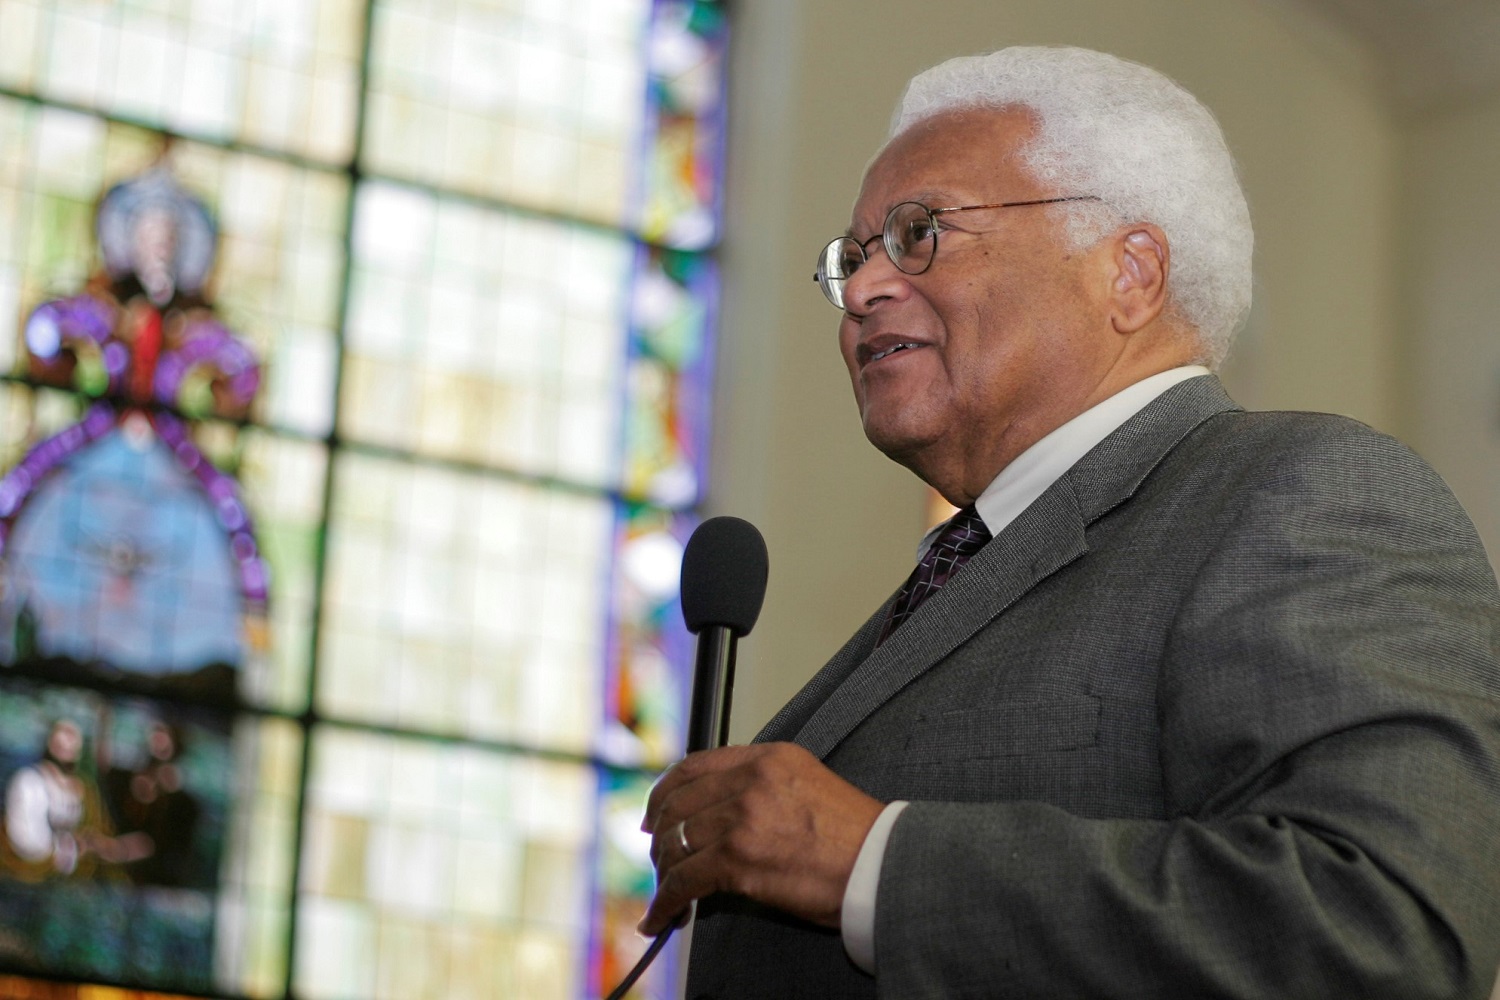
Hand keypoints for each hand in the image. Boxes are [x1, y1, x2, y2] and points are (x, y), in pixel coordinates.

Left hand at [638, 742, 883, 935]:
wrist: (880, 864)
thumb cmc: (853, 836)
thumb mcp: (807, 785)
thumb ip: (762, 786)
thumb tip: (719, 813)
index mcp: (768, 758)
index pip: (694, 765)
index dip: (664, 792)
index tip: (655, 814)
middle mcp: (751, 780)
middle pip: (678, 804)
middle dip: (659, 838)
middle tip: (657, 860)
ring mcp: (743, 817)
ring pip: (676, 842)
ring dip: (663, 874)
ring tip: (666, 894)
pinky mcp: (740, 858)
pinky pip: (684, 880)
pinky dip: (666, 902)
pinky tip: (661, 917)